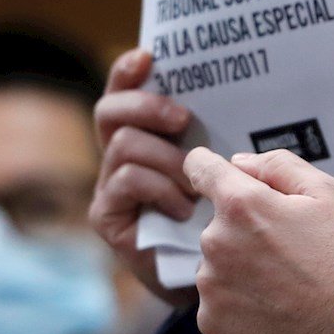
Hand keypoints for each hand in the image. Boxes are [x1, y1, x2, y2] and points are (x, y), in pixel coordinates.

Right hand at [90, 49, 199, 304]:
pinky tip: (184, 209)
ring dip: (167, 159)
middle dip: (145, 106)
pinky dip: (160, 189)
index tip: (149, 57)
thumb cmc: (223, 216)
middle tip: (183, 119)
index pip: (124, 92)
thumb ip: (213, 135)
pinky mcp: (107, 215)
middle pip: (110, 112)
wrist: (215, 277)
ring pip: (124, 145)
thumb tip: (226, 96)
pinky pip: (127, 181)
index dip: (128, 72)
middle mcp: (119, 154)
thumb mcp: (223, 168)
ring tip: (196, 185)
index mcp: (144, 134)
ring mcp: (109, 185)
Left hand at [180, 146, 333, 333]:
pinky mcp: (212, 322)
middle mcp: (216, 242)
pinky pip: (219, 301)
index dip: (209, 167)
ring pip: (219, 265)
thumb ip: (278, 166)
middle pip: (219, 224)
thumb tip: (239, 163)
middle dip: (246, 230)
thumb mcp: (328, 193)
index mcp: (241, 205)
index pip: (201, 169)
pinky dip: (241, 303)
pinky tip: (275, 308)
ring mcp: (211, 286)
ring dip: (242, 268)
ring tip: (285, 285)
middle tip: (288, 251)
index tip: (214, 174)